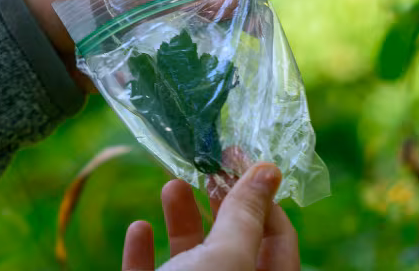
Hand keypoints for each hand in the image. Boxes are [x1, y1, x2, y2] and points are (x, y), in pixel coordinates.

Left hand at [14, 0, 233, 94]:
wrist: (16, 33)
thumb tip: (237, 1)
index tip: (249, 3)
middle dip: (225, 13)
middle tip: (252, 36)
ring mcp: (145, 15)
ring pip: (189, 26)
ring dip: (206, 41)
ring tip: (231, 61)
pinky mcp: (136, 47)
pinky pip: (168, 53)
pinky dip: (183, 64)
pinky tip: (201, 78)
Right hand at [121, 164, 298, 270]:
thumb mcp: (228, 256)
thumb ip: (248, 214)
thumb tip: (269, 170)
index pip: (279, 240)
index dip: (264, 196)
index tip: (242, 158)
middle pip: (235, 247)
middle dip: (220, 204)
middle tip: (207, 166)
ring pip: (191, 264)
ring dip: (180, 222)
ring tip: (171, 186)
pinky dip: (143, 255)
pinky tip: (138, 229)